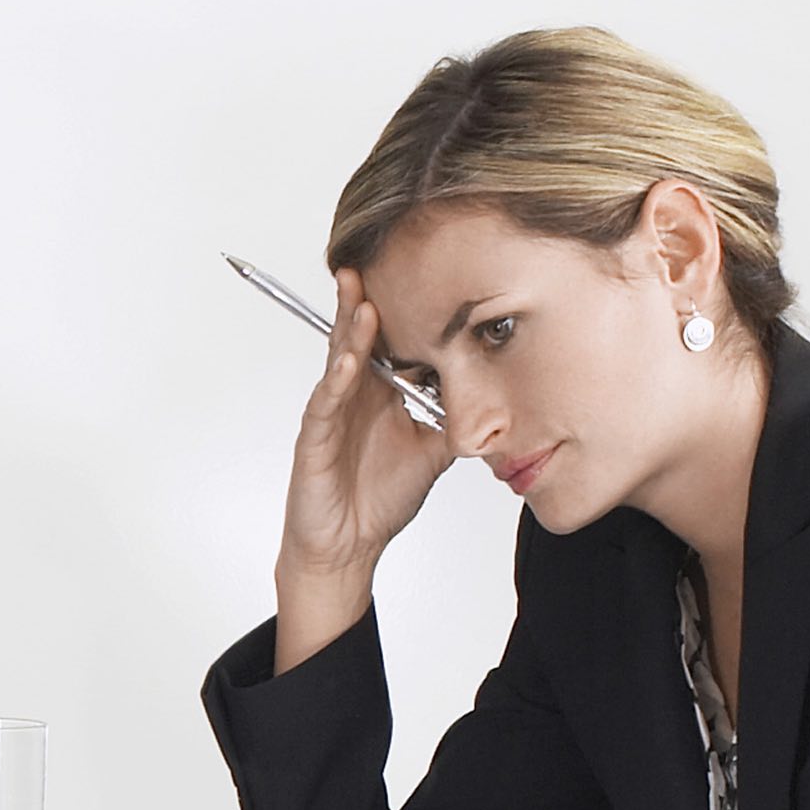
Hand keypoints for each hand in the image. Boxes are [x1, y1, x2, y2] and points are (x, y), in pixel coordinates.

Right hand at [270, 273, 450, 660]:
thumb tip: (495, 398)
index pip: (387, 343)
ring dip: (349, 331)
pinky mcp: (315, 440)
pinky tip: (349, 361)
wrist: (349, 547)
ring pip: (338, 361)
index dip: (398, 313)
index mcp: (378, 395)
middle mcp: (352, 396)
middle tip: (367, 263)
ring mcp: (331, 415)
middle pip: (356, 339)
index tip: (413, 277)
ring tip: (360, 298)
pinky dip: (337, 380)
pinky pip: (325, 402)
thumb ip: (455, 421)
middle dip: (360, 301)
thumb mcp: (433, 453)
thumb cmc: (379, 500)